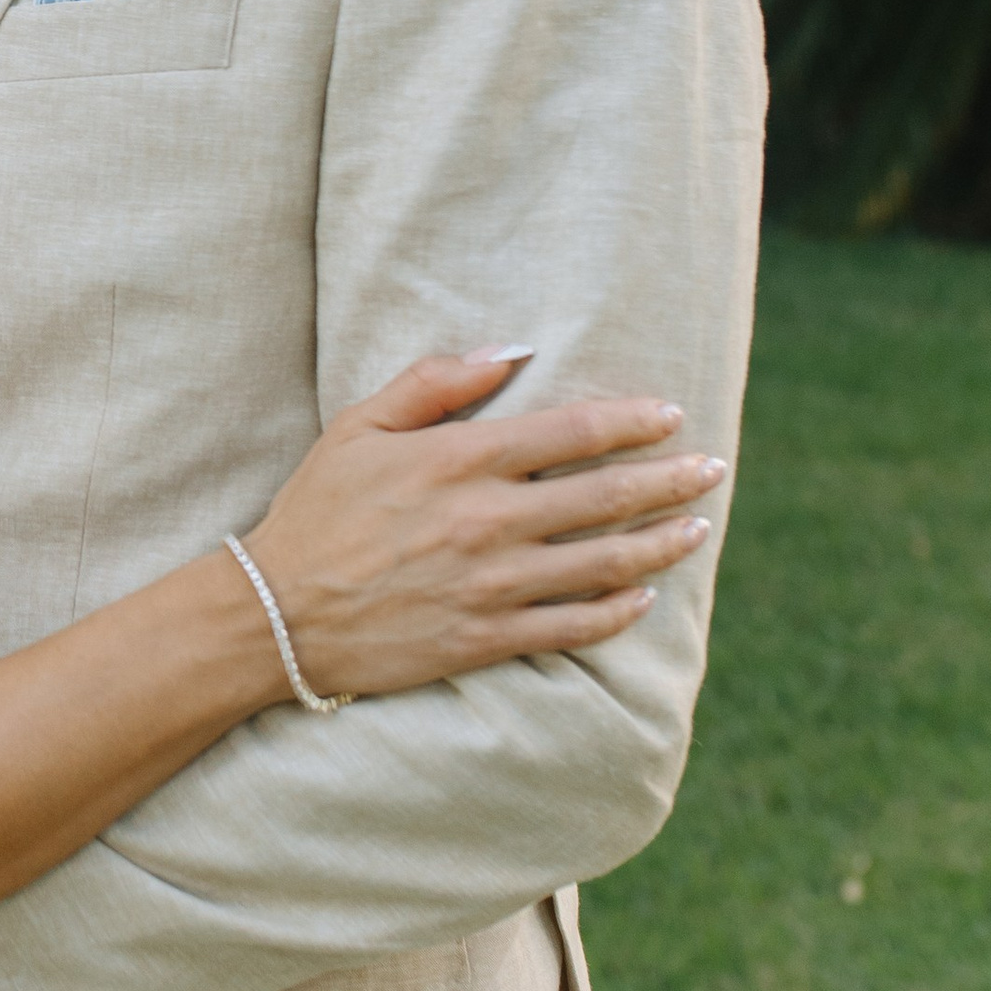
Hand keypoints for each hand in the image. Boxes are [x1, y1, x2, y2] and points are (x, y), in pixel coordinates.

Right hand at [242, 352, 724, 703]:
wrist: (276, 613)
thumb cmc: (316, 511)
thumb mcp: (358, 427)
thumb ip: (434, 383)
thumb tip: (509, 352)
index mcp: (459, 461)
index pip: (571, 432)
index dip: (631, 421)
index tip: (670, 414)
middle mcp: (486, 521)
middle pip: (604, 497)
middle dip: (669, 480)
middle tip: (713, 469)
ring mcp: (490, 585)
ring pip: (603, 563)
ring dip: (661, 544)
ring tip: (698, 529)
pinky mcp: (485, 638)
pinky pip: (572, 627)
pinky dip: (617, 612)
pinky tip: (644, 597)